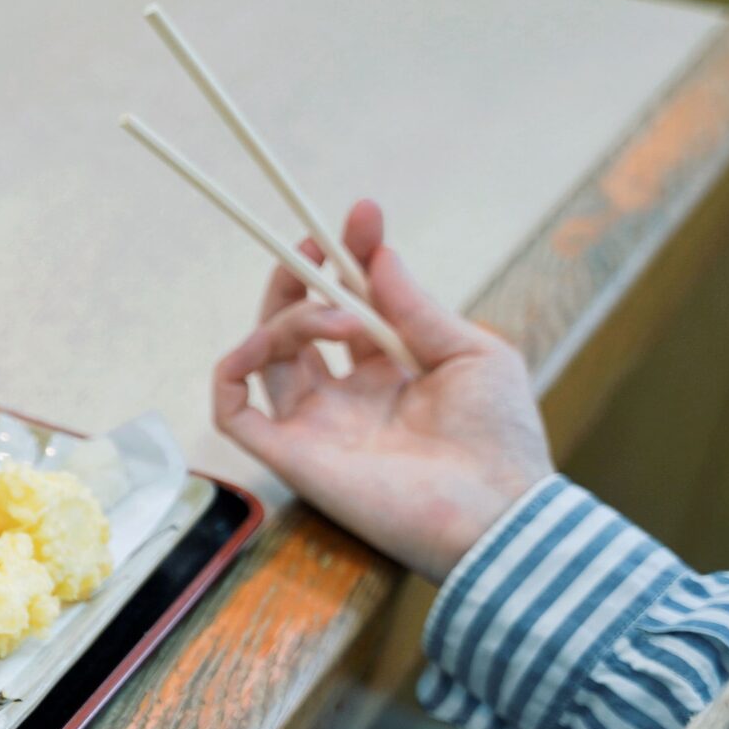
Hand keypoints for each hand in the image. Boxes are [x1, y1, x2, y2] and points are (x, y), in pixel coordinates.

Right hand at [211, 200, 552, 581]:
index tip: (362, 216)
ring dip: (293, 317)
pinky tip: (258, 344)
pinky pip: (232, 411)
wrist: (494, 511)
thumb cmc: (499, 439)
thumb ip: (418, 307)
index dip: (349, 259)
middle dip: (302, 275)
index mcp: (392, 373)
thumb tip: (378, 257)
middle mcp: (346, 396)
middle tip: (317, 244)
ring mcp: (315, 425)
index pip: (353, 305)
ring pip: (267, 354)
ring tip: (343, 320)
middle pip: (297, 324)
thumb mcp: (473, 354)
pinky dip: (229, 370)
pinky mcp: (290, 455)